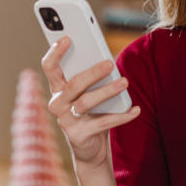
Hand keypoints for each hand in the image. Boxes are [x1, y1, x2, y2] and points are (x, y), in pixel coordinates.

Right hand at [41, 36, 140, 166]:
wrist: (91, 148)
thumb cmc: (92, 113)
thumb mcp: (90, 92)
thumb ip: (92, 77)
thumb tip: (107, 60)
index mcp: (58, 88)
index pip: (50, 67)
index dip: (55, 52)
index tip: (68, 38)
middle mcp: (57, 103)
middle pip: (73, 84)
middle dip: (92, 72)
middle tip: (110, 63)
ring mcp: (66, 120)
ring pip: (86, 102)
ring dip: (107, 91)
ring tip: (125, 82)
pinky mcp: (78, 136)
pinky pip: (102, 123)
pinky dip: (121, 116)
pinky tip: (135, 109)